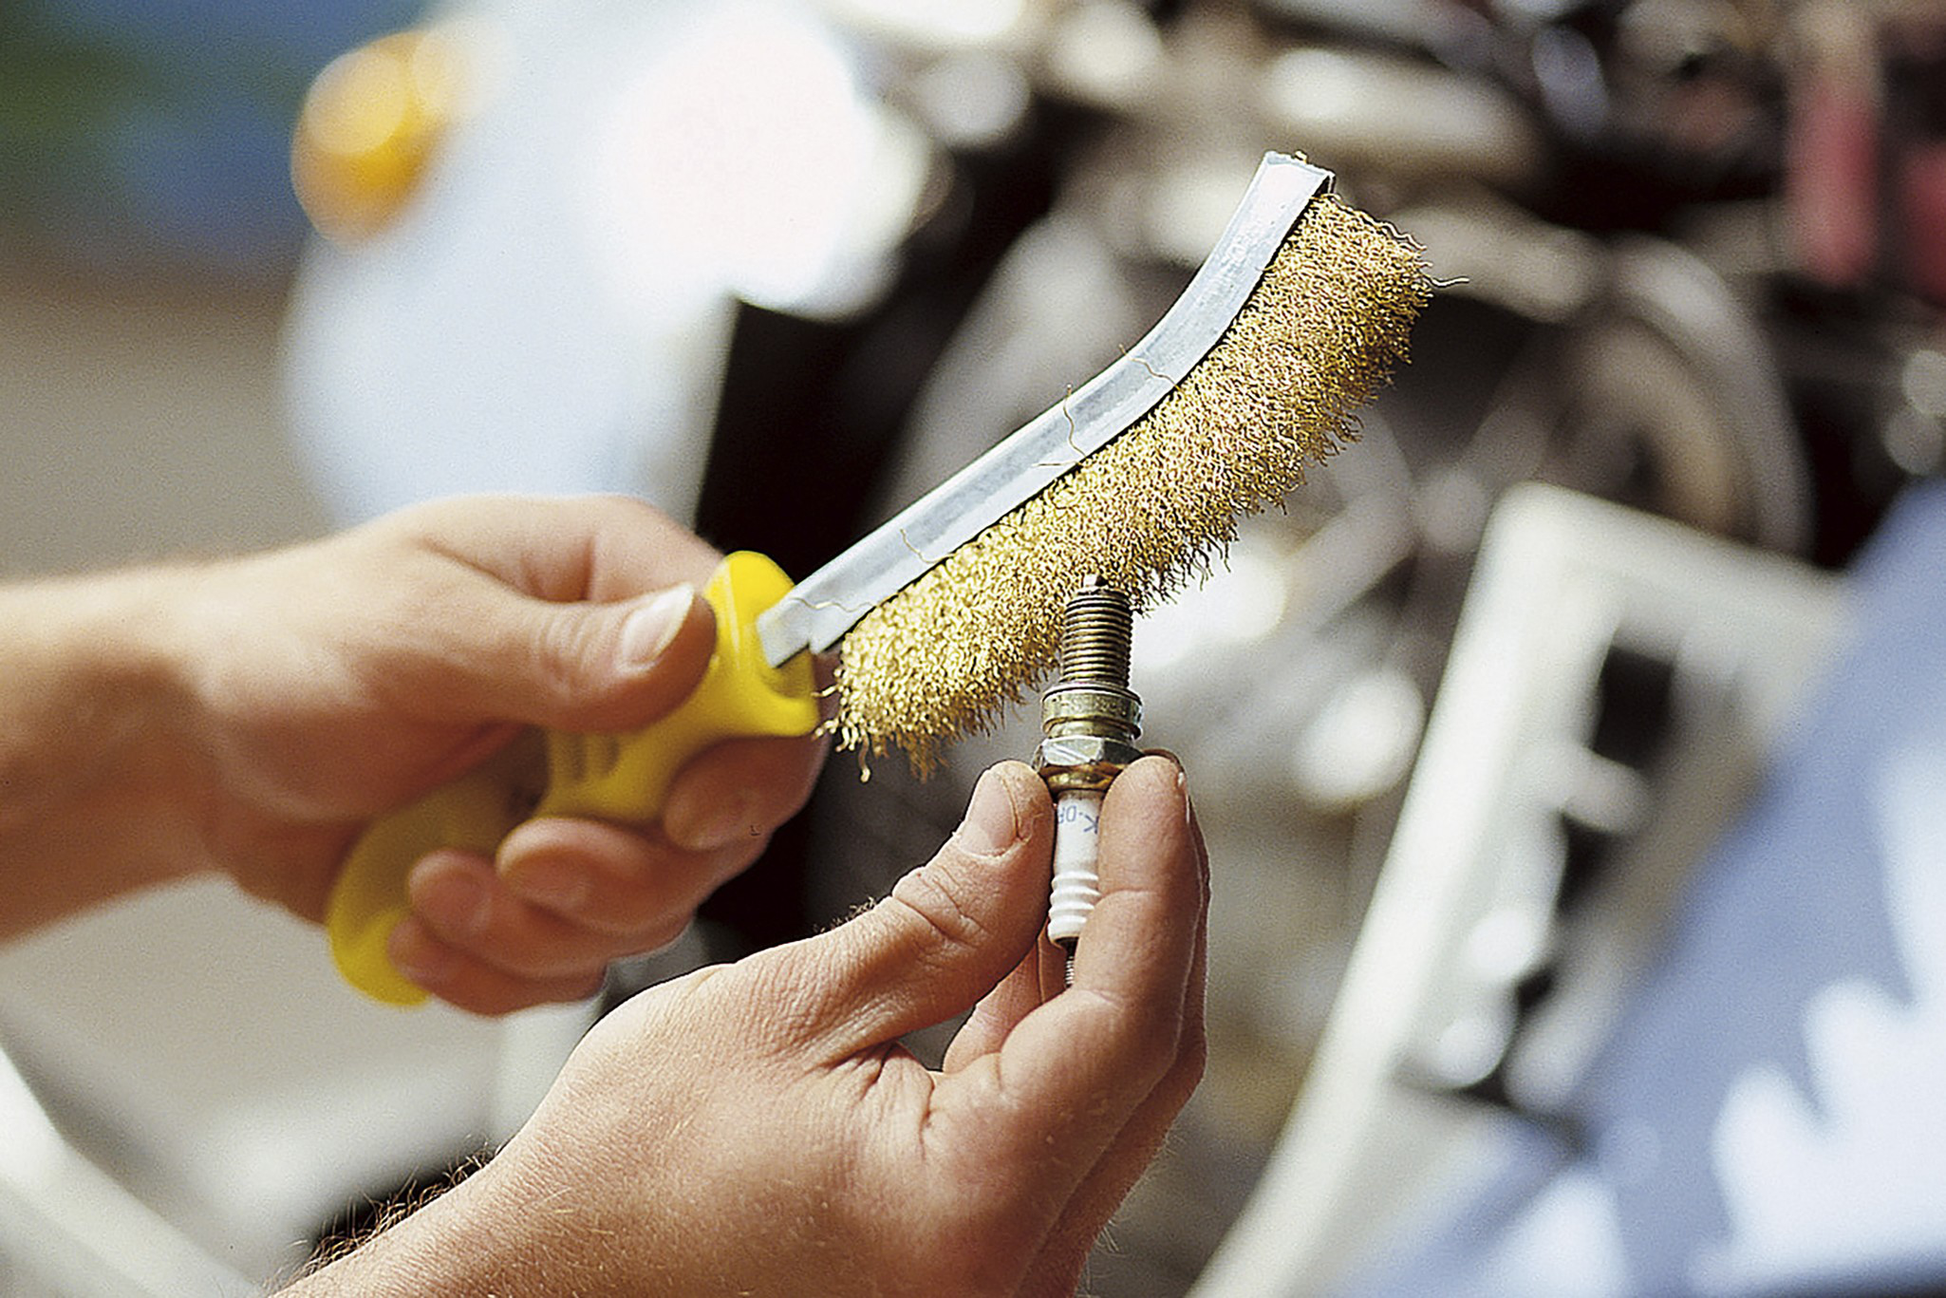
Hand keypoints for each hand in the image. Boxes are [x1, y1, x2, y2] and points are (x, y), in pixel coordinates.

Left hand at [174, 494, 826, 1011]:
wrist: (195, 749)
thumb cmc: (292, 646)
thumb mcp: (418, 631)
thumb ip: (559, 649)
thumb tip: (698, 639)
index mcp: (622, 589)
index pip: (768, 671)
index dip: (754, 757)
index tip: (679, 815)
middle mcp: (634, 696)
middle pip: (727, 816)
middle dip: (623, 867)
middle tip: (521, 857)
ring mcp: (595, 795)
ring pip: (657, 904)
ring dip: (543, 923)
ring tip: (435, 879)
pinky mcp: (548, 878)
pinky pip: (577, 959)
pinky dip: (498, 966)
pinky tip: (418, 918)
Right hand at [290, 757, 1207, 1295]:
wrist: (555, 1288)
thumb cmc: (624, 1182)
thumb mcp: (786, 1011)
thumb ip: (940, 918)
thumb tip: (1030, 822)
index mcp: (968, 1210)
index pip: (1126, 1018)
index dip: (1154, 881)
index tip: (1150, 781)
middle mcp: (1014, 1269)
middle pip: (1146, 1057)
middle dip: (1148, 907)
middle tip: (1123, 793)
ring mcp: (1005, 1274)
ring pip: (1115, 1087)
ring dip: (1104, 955)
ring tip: (1072, 841)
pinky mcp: (980, 1259)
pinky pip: (1059, 1122)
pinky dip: (1054, 1018)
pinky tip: (1029, 931)